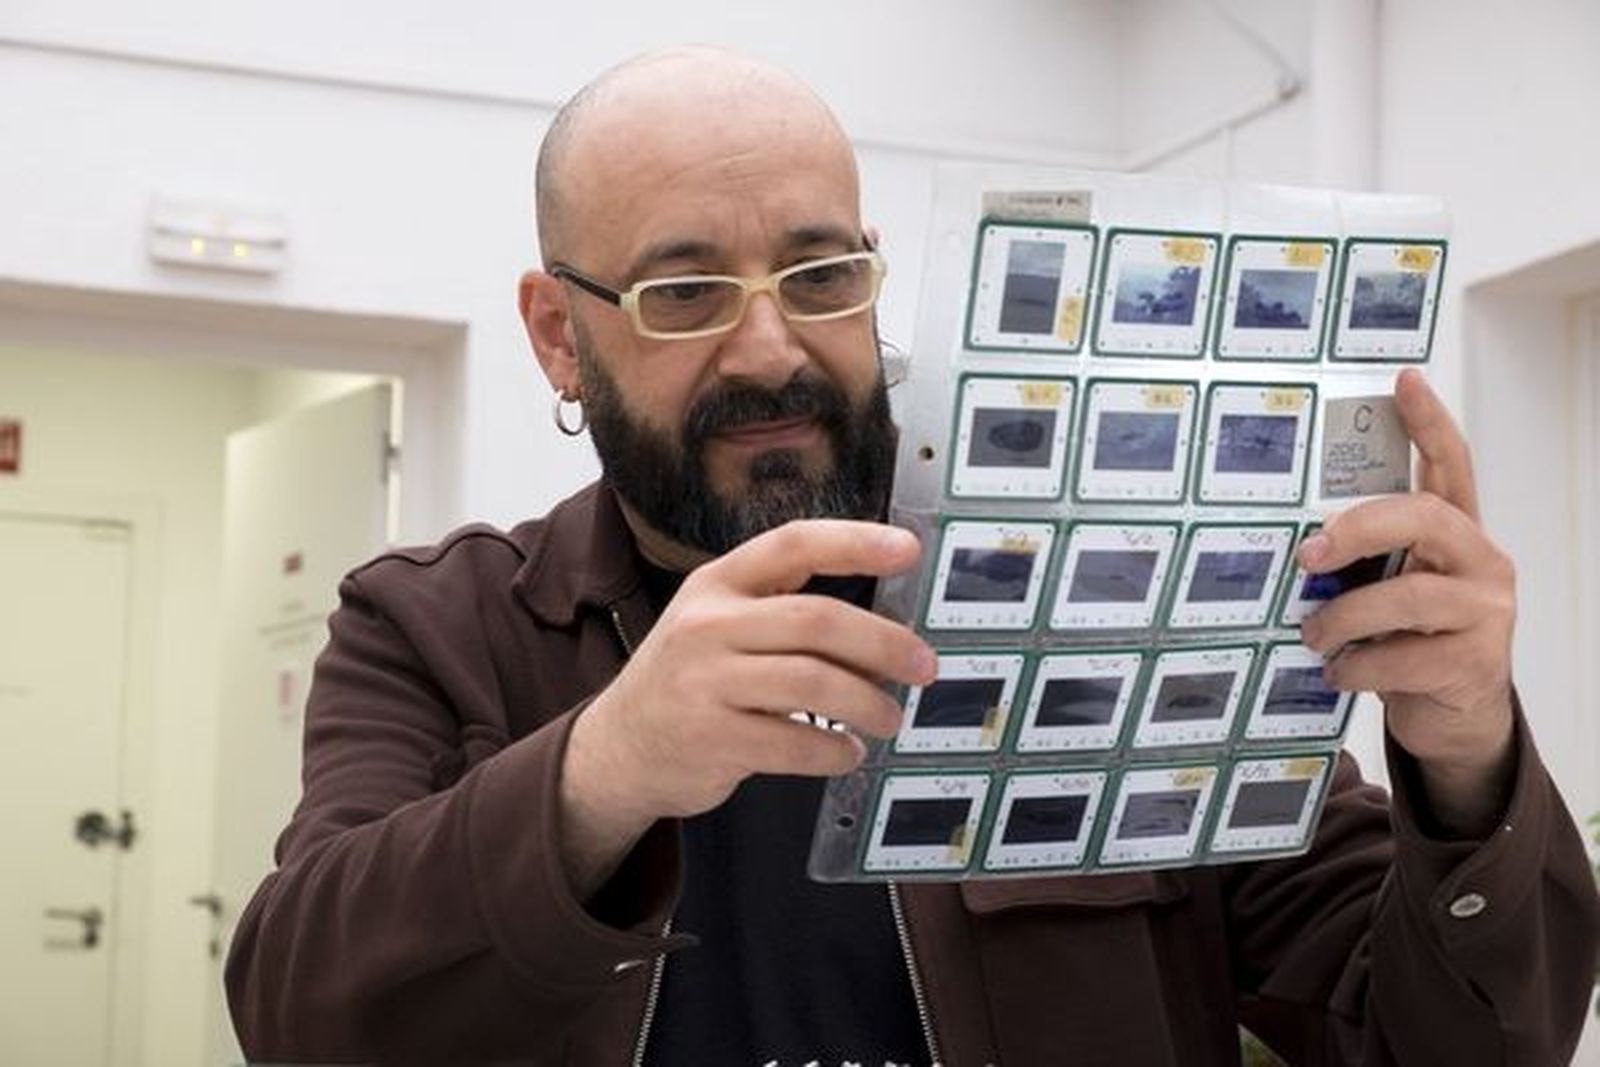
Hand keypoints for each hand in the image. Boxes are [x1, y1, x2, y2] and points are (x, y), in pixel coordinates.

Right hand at [559, 519, 933, 892]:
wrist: (620, 746)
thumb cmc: (692, 679)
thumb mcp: (719, 625)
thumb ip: (784, 615)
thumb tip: (885, 633)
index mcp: (717, 583)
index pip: (792, 544)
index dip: (854, 541)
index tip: (908, 549)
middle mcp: (706, 624)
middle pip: (815, 620)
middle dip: (883, 643)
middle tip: (924, 665)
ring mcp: (704, 681)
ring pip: (812, 682)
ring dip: (867, 702)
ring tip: (889, 717)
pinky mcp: (710, 737)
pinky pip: (794, 743)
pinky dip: (833, 750)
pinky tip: (846, 752)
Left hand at [1296, 369, 1515, 831]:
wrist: (1453, 718)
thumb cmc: (1409, 640)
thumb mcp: (1390, 589)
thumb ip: (1366, 560)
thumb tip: (1295, 544)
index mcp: (1457, 534)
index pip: (1451, 466)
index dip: (1429, 423)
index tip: (1404, 381)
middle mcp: (1481, 562)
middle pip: (1427, 518)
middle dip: (1359, 528)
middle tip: (1309, 553)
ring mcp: (1487, 613)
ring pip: (1409, 597)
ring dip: (1344, 618)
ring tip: (1313, 634)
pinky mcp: (1475, 664)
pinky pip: (1401, 658)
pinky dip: (1356, 666)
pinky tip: (1338, 671)